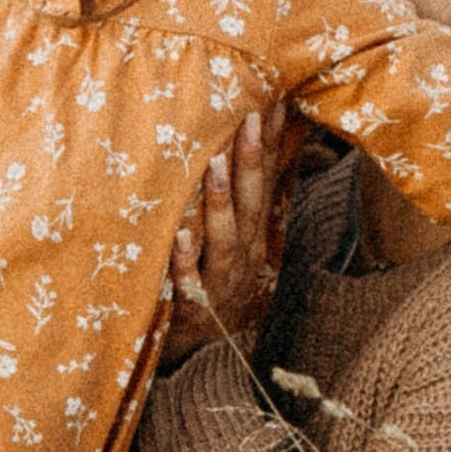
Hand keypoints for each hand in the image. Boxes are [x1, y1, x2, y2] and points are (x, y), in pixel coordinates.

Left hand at [161, 105, 293, 364]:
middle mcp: (244, 254)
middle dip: (252, 160)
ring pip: (225, 238)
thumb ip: (245, 194)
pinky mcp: (193, 308)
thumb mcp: (237, 237)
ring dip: (221, 201)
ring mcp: (220, 281)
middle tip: (248, 118)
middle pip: (252, 203)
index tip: (272, 104)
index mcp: (254, 233)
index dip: (271, 146)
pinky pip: (189, 283)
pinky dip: (185, 260)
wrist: (202, 348)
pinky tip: (178, 235)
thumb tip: (259, 141)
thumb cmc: (215, 277)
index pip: (266, 183)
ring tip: (214, 163)